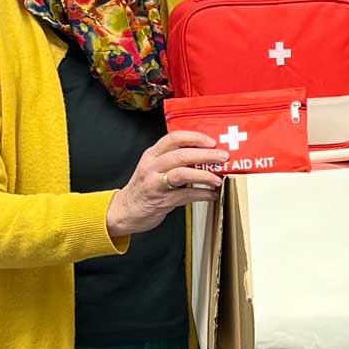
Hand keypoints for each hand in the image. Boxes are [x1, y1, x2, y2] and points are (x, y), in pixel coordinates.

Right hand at [106, 130, 228, 236]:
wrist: (125, 211)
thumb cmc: (144, 187)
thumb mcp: (154, 167)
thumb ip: (174, 159)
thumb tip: (205, 153)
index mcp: (152, 154)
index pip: (174, 138)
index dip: (195, 138)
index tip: (212, 141)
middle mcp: (152, 167)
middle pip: (181, 155)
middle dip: (206, 155)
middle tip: (222, 157)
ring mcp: (155, 184)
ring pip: (182, 174)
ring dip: (204, 175)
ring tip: (217, 178)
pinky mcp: (160, 201)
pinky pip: (185, 196)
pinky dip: (202, 194)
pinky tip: (211, 194)